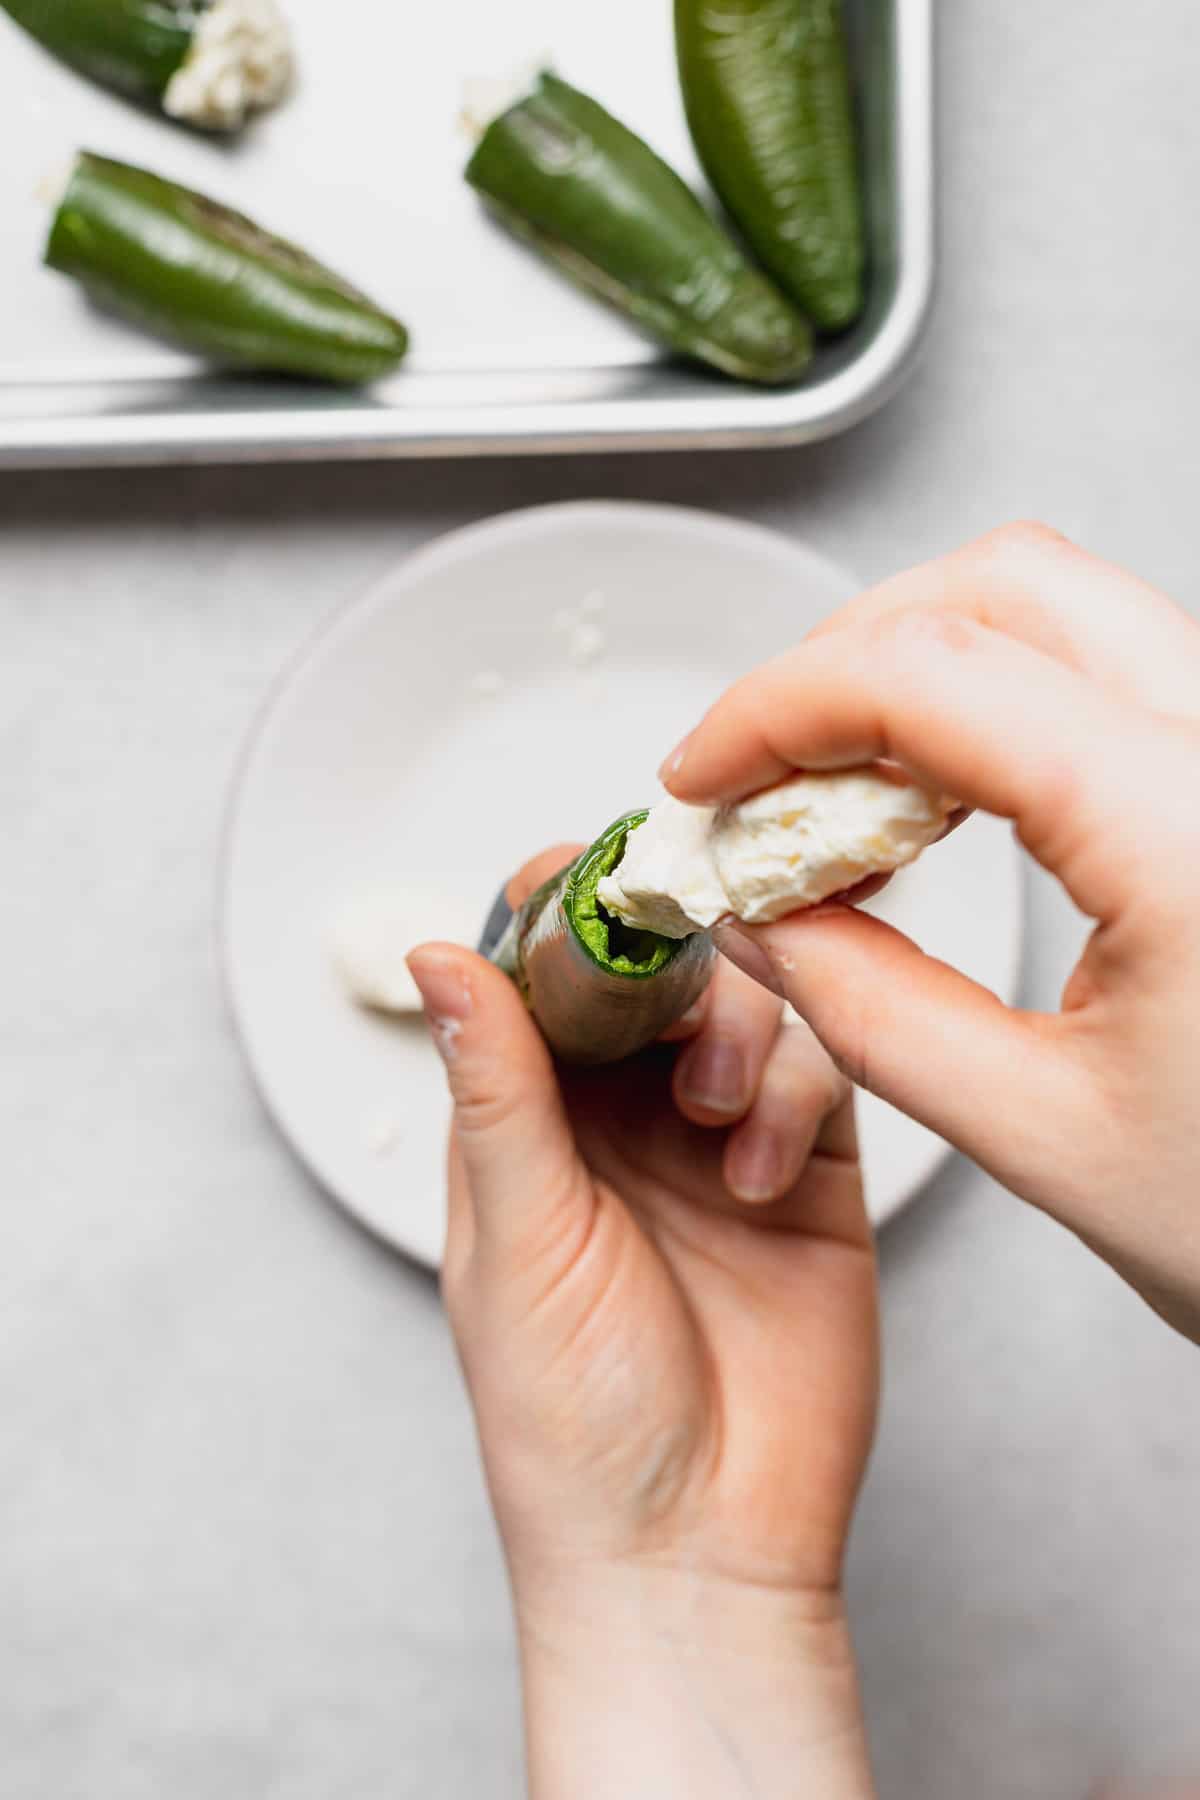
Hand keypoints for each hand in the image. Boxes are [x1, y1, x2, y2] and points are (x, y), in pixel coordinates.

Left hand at [408, 849, 876, 1799]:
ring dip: (741, 1033)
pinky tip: (765, 1171)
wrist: (694, 1551)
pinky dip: (798, 1092)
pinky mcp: (811, 1173)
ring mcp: (720, 1139)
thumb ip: (498, 1088)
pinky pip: (820, 1070)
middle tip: (686, 987)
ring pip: (749, 1002)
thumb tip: (435, 955)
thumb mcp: (517, 1240)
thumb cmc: (571, 1425)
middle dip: (678, 958)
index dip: (568, 910)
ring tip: (720, 1123)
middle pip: (658, 966)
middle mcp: (622, 1118)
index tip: (604, 872)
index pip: (542, 973)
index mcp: (527, 1123)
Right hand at [662, 522, 1199, 1343]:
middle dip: (843, 660)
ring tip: (833, 808)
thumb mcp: (1052, 1138)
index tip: (701, 775)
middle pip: (1001, 586)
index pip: (935, 673)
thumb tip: (764, 918)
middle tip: (759, 775)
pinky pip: (1102, 684)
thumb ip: (873, 1014)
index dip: (777, 706)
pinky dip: (987, 716)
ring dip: (913, 679)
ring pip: (1056, 614)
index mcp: (1193, 833)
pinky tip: (934, 810)